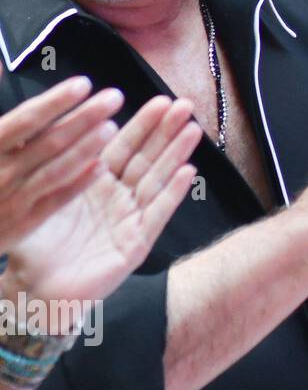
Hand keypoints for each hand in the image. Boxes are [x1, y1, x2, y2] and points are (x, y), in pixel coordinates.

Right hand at [0, 70, 125, 251]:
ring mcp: (13, 198)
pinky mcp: (24, 221)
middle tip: (114, 97)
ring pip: (56, 170)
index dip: (55, 101)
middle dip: (84, 117)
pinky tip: (102, 166)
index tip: (83, 83)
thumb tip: (1, 63)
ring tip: (113, 126)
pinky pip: (56, 200)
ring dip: (86, 148)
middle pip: (48, 141)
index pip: (25, 120)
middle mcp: (1, 171)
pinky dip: (79, 183)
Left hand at [5, 96, 200, 314]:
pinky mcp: (137, 242)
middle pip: (146, 157)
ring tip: (193, 130)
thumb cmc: (33, 245)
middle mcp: (117, 197)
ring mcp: (130, 218)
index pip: (122, 146)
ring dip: (176, 154)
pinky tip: (188, 172)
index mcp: (93, 183)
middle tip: (184, 105)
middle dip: (166, 131)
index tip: (160, 101)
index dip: (143, 123)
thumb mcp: (37, 196)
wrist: (34, 289)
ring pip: (157, 179)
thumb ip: (51, 165)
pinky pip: (158, 212)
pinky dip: (173, 192)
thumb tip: (54, 124)